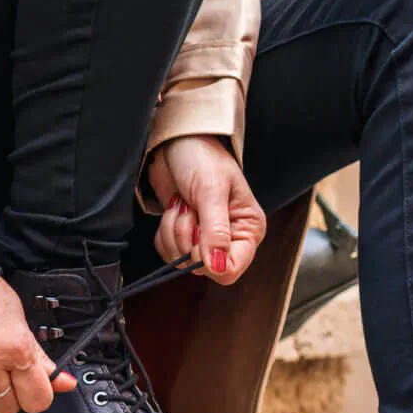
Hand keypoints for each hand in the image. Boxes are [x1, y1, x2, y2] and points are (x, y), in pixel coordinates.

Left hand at [147, 135, 265, 285]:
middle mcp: (229, 238)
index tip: (198, 237)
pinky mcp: (184, 236)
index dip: (210, 261)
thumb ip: (215, 230)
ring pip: (182, 261)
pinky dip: (164, 232)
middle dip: (187, 238)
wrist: (177, 142)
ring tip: (182, 204)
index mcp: (248, 229)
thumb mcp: (211, 191)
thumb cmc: (202, 157)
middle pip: (203, 267)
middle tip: (189, 208)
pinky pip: (168, 252)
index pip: (233, 269)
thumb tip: (218, 266)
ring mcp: (205, 238)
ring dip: (173, 231)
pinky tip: (174, 209)